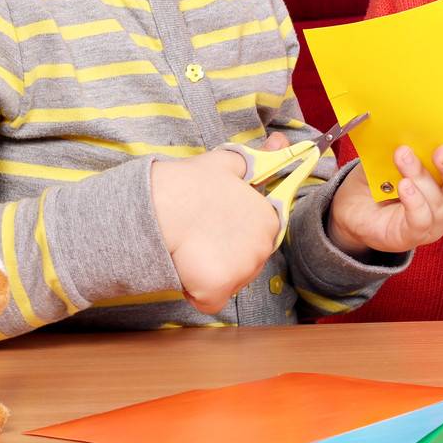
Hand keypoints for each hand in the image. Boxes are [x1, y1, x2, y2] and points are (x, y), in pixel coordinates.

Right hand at [150, 132, 289, 312]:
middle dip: (223, 254)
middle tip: (198, 234)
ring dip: (209, 272)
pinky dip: (196, 291)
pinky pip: (209, 300)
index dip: (233, 231)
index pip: (256, 236)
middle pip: (244, 262)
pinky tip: (184, 268)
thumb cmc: (190, 184)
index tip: (214, 223)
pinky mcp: (219, 293)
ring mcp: (242, 273)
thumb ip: (260, 157)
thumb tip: (281, 142)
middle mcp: (263, 249)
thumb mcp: (229, 162)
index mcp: (269, 219)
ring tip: (189, 249)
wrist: (160, 208)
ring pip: (227, 281)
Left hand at [328, 140, 442, 256]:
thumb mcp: (402, 151)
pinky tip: (403, 186)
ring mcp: (436, 221)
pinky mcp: (413, 234)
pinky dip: (414, 201)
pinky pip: (422, 220)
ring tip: (403, 157)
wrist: (354, 205)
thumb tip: (418, 118)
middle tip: (441, 151)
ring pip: (439, 201)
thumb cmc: (385, 175)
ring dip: (421, 176)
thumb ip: (416, 139)